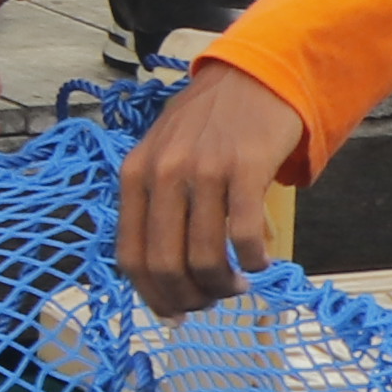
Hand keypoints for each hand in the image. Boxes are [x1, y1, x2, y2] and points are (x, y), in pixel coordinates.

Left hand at [115, 57, 306, 316]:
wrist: (253, 77)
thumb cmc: (208, 126)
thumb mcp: (164, 157)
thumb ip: (158, 207)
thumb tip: (166, 276)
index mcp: (134, 176)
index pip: (130, 256)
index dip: (151, 295)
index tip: (174, 314)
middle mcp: (162, 174)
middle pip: (164, 263)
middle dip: (188, 297)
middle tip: (211, 302)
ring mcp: (202, 170)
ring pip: (204, 256)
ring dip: (223, 285)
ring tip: (237, 285)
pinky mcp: (245, 167)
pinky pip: (245, 234)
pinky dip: (255, 261)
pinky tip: (262, 261)